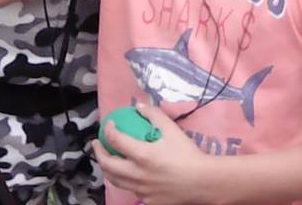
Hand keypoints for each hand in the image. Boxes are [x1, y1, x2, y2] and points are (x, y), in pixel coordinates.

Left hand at [92, 103, 211, 204]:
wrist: (203, 181)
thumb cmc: (188, 154)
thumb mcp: (172, 129)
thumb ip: (154, 115)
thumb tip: (139, 106)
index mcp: (142, 155)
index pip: (115, 140)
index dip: (108, 130)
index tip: (109, 124)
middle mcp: (137, 174)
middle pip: (107, 165)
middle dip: (98, 152)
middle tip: (98, 143)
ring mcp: (141, 190)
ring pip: (115, 180)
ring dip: (107, 168)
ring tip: (107, 159)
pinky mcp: (148, 201)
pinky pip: (131, 190)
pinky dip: (124, 180)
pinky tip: (128, 174)